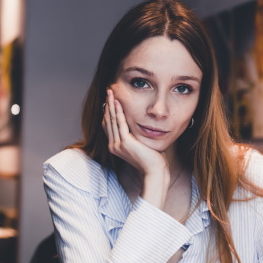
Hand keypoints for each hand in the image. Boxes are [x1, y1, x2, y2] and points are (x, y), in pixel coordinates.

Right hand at [102, 89, 168, 206]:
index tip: (110, 100)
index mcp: (115, 147)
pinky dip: (118, 112)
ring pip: (111, 120)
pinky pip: (119, 123)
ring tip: (110, 92)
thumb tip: (140, 124)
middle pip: (107, 121)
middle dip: (108, 105)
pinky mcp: (125, 142)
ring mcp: (117, 145)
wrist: (154, 171)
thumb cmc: (151, 159)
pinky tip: (118, 102)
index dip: (108, 111)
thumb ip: (136, 135)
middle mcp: (113, 146)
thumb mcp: (140, 144)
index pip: (108, 126)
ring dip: (111, 105)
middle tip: (108, 91)